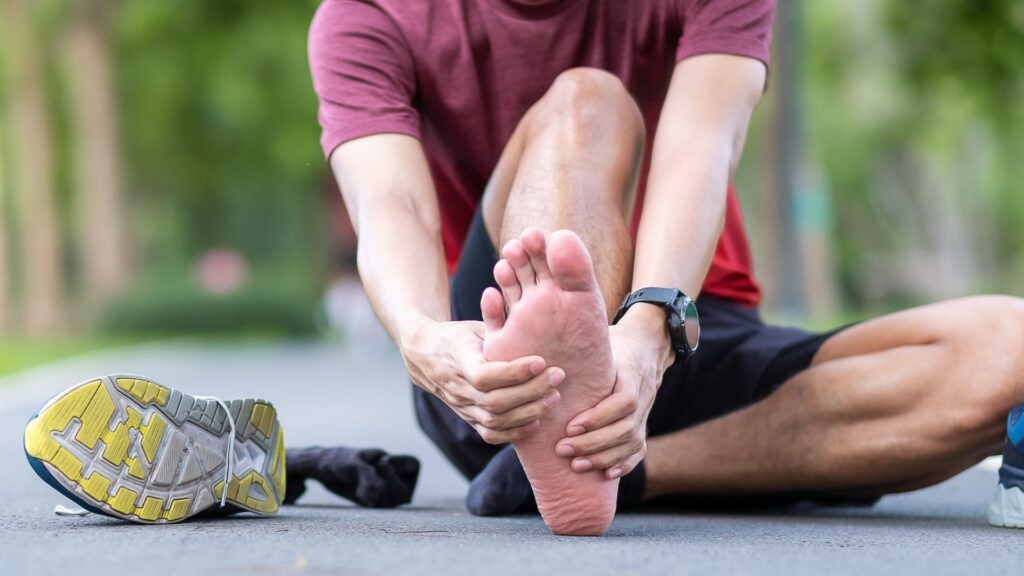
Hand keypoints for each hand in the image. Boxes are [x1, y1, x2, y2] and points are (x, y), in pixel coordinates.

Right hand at [401, 320, 564, 443]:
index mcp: (457, 360)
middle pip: (495, 401)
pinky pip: (491, 434)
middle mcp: (457, 388)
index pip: (484, 375)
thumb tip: (517, 300)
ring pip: (495, 420)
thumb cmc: (457, 337)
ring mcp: (462, 407)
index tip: (541, 361)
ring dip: (529, 412)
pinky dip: (516, 432)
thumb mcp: (474, 326)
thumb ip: (495, 322)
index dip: (514, 373)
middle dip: (531, 391)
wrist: (425, 356)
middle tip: (558, 376)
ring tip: (554, 396)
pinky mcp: (468, 420)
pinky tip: (537, 419)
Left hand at [554, 305, 673, 478]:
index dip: (598, 417)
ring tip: (576, 464)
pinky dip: (624, 465)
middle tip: (562, 449)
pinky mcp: (644, 425)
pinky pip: (640, 450)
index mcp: (632, 373)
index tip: (571, 426)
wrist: (646, 346)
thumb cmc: (612, 343)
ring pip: (632, 442)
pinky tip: (605, 475)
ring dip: (603, 457)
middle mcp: (644, 395)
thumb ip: (578, 347)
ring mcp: (646, 413)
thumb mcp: (600, 340)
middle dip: (593, 443)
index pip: (623, 401)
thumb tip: (541, 349)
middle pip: (626, 427)